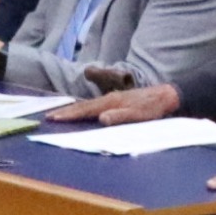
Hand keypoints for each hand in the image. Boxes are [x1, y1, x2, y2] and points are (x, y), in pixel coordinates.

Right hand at [48, 81, 178, 126]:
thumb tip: (102, 119)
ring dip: (73, 110)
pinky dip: (83, 109)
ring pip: (88, 104)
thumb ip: (122, 117)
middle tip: (49, 117)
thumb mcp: (140, 116)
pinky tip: (80, 112)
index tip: (54, 118)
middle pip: (83, 106)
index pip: (86, 109)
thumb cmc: (153, 108)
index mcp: (112, 102)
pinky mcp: (116, 100)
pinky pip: (95, 105)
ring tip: (59, 115)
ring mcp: (112, 98)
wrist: (166, 95)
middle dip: (66, 112)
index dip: (70, 114)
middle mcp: (109, 98)